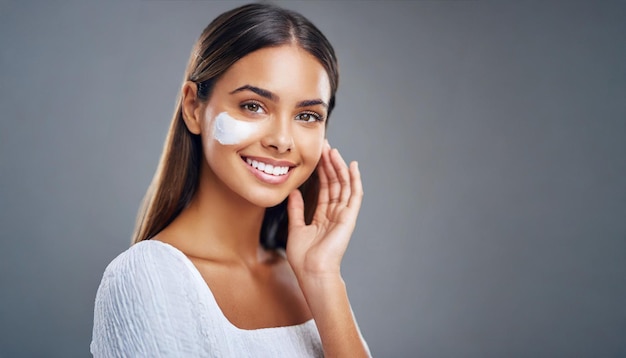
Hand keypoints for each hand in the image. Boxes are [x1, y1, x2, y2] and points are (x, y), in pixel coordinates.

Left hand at [286, 140, 363, 278]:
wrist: (312, 272)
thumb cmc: (304, 258)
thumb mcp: (295, 228)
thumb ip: (296, 210)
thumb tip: (294, 192)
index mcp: (324, 217)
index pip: (324, 189)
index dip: (321, 172)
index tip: (317, 156)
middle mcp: (335, 214)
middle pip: (334, 183)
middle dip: (330, 164)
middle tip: (325, 146)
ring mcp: (343, 215)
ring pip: (343, 185)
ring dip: (339, 167)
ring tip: (333, 150)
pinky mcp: (349, 217)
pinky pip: (354, 195)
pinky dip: (354, 180)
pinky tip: (352, 166)